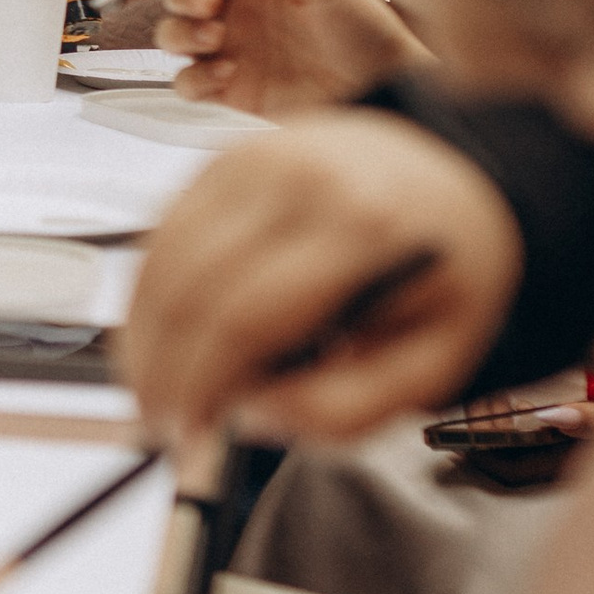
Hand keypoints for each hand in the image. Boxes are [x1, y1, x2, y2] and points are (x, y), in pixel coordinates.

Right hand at [118, 108, 519, 441]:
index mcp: (362, 228)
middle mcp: (298, 175)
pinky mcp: (225, 156)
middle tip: (158, 423)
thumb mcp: (434, 362)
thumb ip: (349, 409)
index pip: (243, 318)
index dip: (198, 386)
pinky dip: (149, 291)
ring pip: (161, 258)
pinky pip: (163, 231)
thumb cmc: (443, 272)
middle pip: (187, 288)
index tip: (182, 438)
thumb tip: (251, 415)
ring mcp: (254, 156)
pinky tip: (164, 334)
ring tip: (153, 385)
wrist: (451, 178)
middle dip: (157, 369)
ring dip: (142, 333)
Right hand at [151, 0, 428, 115]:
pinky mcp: (228, 91)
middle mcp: (234, 10)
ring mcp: (228, 50)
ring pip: (172, 37)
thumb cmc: (362, 28)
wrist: (382, 85)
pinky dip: (195, 77)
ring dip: (181, 33)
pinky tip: (228, 71)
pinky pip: (187, 83)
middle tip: (209, 2)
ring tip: (215, 36)